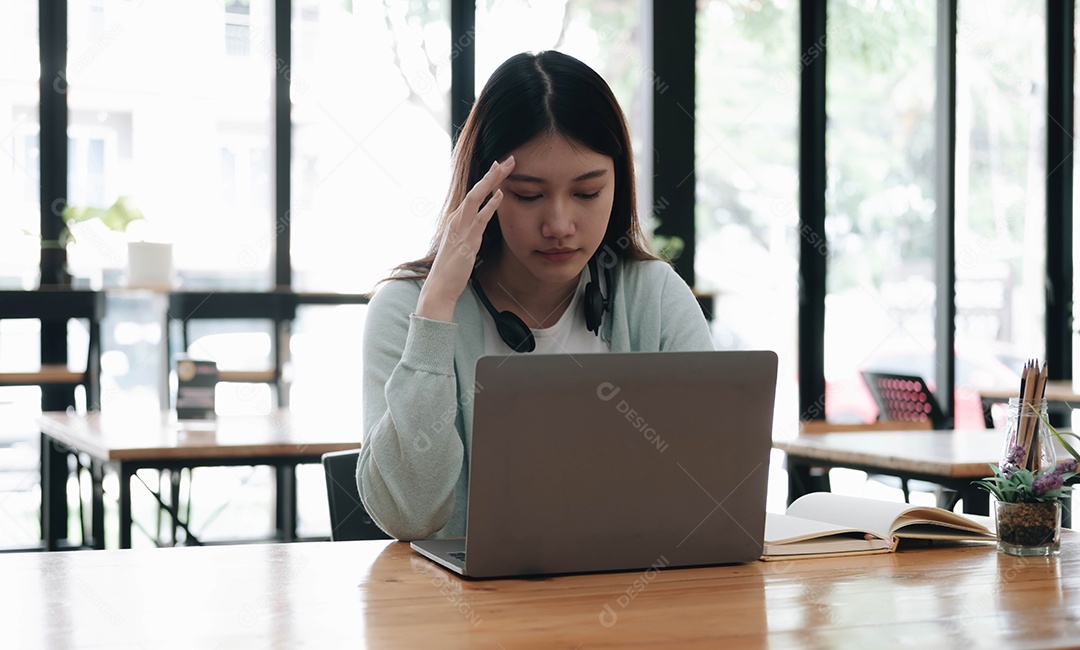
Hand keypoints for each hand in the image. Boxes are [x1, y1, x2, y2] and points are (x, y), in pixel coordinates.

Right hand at [416, 155, 515, 322]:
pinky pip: (480, 218)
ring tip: (505, 167)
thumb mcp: (462, 245)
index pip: (473, 193)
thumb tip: (480, 226)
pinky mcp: (467, 239)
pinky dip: (490, 205)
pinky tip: (500, 195)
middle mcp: (456, 219)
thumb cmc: (452, 269)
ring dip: (491, 182)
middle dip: (492, 173)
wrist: (440, 286)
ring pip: (476, 197)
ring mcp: (461, 228)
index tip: (500, 167)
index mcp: (456, 219)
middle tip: (509, 160)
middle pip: (476, 189)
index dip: (487, 179)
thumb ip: (470, 233)